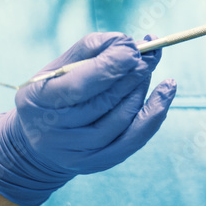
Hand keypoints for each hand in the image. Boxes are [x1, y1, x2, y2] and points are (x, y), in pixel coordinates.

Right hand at [0, 33, 176, 205]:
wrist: (38, 143)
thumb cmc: (52, 93)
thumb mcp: (58, 67)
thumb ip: (90, 49)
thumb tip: (127, 42)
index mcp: (39, 101)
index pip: (79, 84)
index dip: (111, 66)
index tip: (133, 48)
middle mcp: (55, 132)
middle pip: (104, 101)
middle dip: (133, 73)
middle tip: (149, 54)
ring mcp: (77, 152)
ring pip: (121, 118)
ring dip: (141, 88)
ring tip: (147, 67)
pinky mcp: (98, 163)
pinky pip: (134, 139)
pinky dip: (155, 113)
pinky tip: (167, 90)